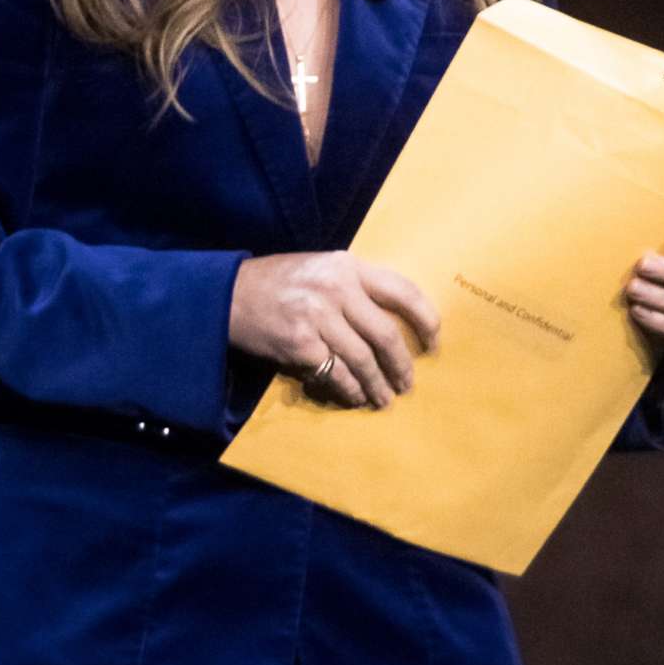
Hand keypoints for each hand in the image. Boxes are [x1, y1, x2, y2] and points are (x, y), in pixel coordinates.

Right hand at [228, 251, 440, 410]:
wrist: (228, 295)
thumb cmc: (279, 282)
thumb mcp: (320, 268)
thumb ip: (355, 286)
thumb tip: (396, 320)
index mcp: (346, 265)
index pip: (402, 290)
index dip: (426, 319)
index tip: (435, 342)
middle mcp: (335, 288)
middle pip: (386, 334)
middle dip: (402, 365)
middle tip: (408, 384)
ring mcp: (317, 316)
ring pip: (362, 360)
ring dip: (377, 385)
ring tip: (384, 399)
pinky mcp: (300, 344)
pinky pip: (335, 374)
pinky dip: (349, 390)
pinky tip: (355, 397)